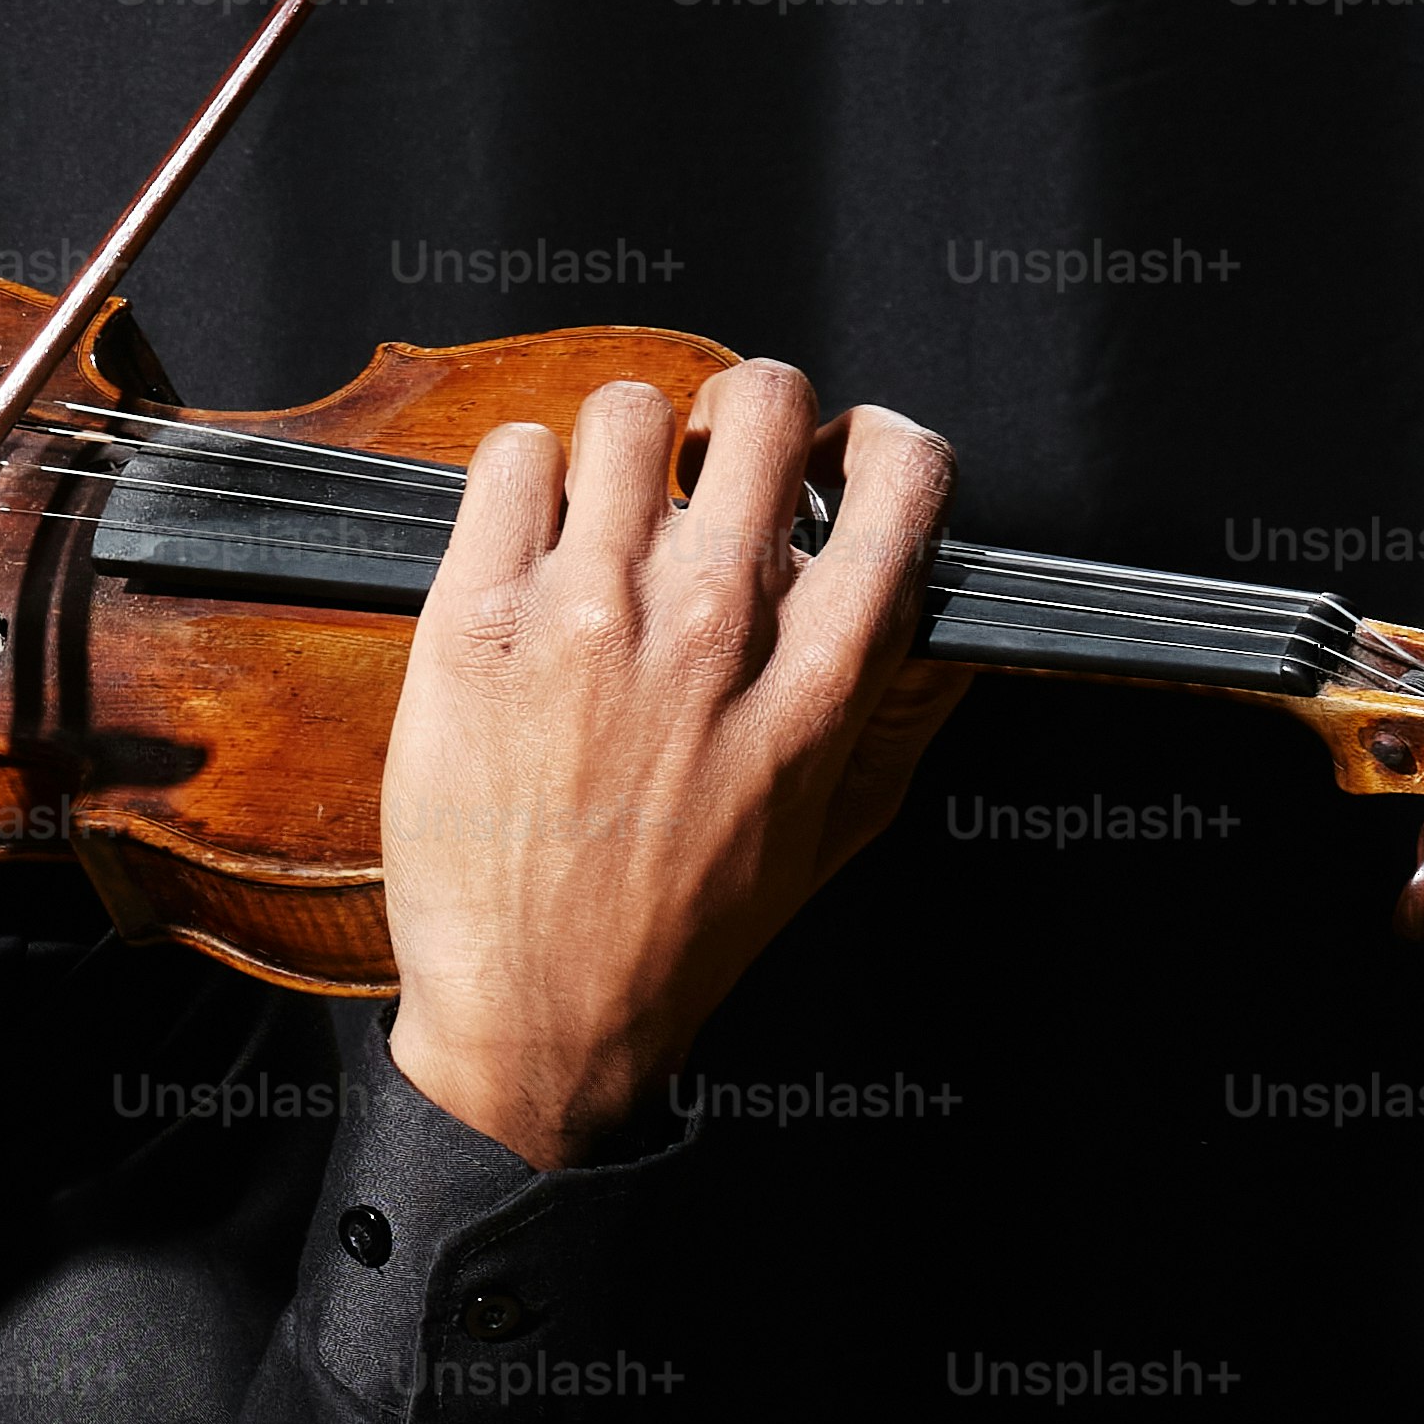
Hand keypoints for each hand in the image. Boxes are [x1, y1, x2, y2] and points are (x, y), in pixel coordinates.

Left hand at [377, 363, 970, 1165]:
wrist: (537, 1019)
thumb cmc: (678, 938)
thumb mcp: (836, 833)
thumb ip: (902, 713)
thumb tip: (945, 620)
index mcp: (816, 681)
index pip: (900, 484)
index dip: (876, 442)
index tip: (840, 456)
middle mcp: (713, 630)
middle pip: (763, 405)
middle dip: (744, 412)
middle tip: (709, 463)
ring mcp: (590, 616)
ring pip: (627, 411)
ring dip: (623, 443)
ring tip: (604, 506)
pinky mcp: (478, 621)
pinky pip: (512, 457)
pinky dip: (523, 472)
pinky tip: (529, 533)